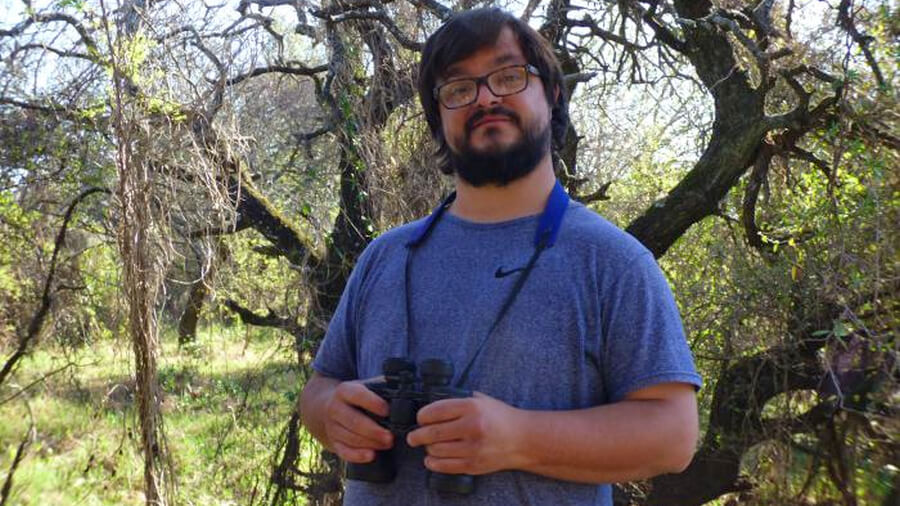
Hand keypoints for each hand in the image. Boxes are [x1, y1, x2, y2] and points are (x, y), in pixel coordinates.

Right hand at [323, 379, 393, 463]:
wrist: (327, 406)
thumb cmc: (355, 397)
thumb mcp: (363, 386)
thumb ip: (378, 388)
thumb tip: (400, 392)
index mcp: (344, 391)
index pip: (357, 395)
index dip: (373, 403)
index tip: (387, 411)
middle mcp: (335, 408)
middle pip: (353, 421)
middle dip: (374, 431)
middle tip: (390, 437)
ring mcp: (332, 427)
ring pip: (350, 438)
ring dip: (370, 443)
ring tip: (387, 444)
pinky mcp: (333, 442)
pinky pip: (344, 452)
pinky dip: (357, 456)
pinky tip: (371, 455)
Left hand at [406, 392, 524, 474]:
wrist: (524, 439)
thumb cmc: (502, 418)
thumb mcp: (482, 400)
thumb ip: (459, 401)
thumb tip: (433, 405)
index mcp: (472, 407)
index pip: (435, 411)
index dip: (422, 416)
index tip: (420, 418)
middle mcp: (472, 427)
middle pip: (432, 433)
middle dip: (417, 435)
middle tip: (413, 436)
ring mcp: (473, 448)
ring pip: (436, 450)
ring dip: (427, 448)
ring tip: (428, 445)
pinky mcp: (474, 464)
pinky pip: (445, 466)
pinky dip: (433, 463)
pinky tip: (430, 459)